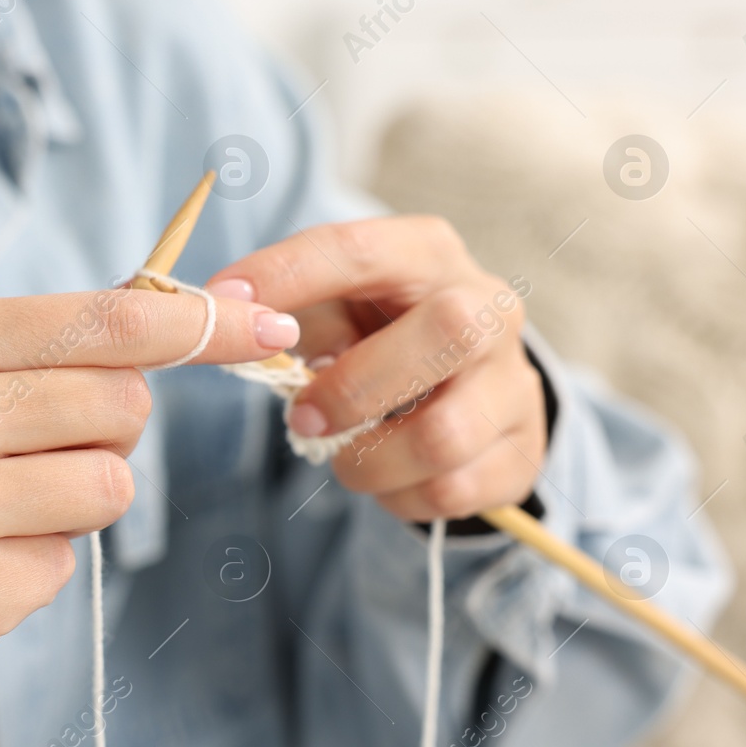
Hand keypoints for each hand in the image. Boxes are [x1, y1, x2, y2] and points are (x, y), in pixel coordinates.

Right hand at [0, 288, 299, 746]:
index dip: (202, 323)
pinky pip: (63, 567)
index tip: (265, 326)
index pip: (113, 319)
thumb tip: (175, 324)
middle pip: (125, 406)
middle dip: (107, 431)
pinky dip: (30, 568)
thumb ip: (37, 352)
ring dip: (71, 504)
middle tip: (30, 452)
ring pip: (108, 488)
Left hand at [207, 216, 544, 523]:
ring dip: (368, 461)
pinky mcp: (524, 450)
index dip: (286, 273)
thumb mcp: (337, 308)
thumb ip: (297, 315)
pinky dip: (398, 497)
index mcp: (428, 255)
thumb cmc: (381, 336)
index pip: (358, 249)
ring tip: (344, 455)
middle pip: (443, 333)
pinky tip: (388, 478)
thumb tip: (247, 327)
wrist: (466, 389)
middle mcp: (488, 308)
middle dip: (353, 387)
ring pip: (443, 436)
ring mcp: (515, 381)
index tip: (221, 299)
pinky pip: (451, 491)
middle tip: (300, 417)